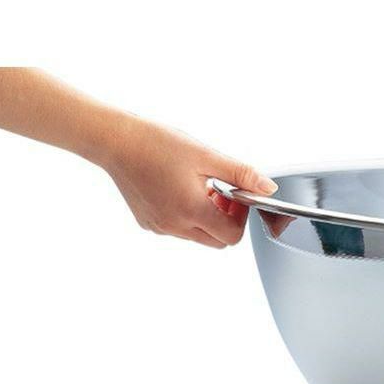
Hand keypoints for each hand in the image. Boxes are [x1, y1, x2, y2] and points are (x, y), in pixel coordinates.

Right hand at [103, 119, 277, 247]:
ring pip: (197, 236)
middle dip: (226, 220)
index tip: (235, 196)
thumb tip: (267, 188)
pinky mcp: (148, 223)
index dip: (240, 217)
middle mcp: (174, 226)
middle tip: (220, 192)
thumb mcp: (206, 156)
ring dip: (206, 218)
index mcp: (191, 211)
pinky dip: (186, 216)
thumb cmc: (157, 144)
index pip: (232, 237)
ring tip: (197, 187)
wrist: (115, 141)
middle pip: (216, 241)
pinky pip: (177, 230)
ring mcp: (159, 227)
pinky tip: (178, 190)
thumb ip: (241, 174)